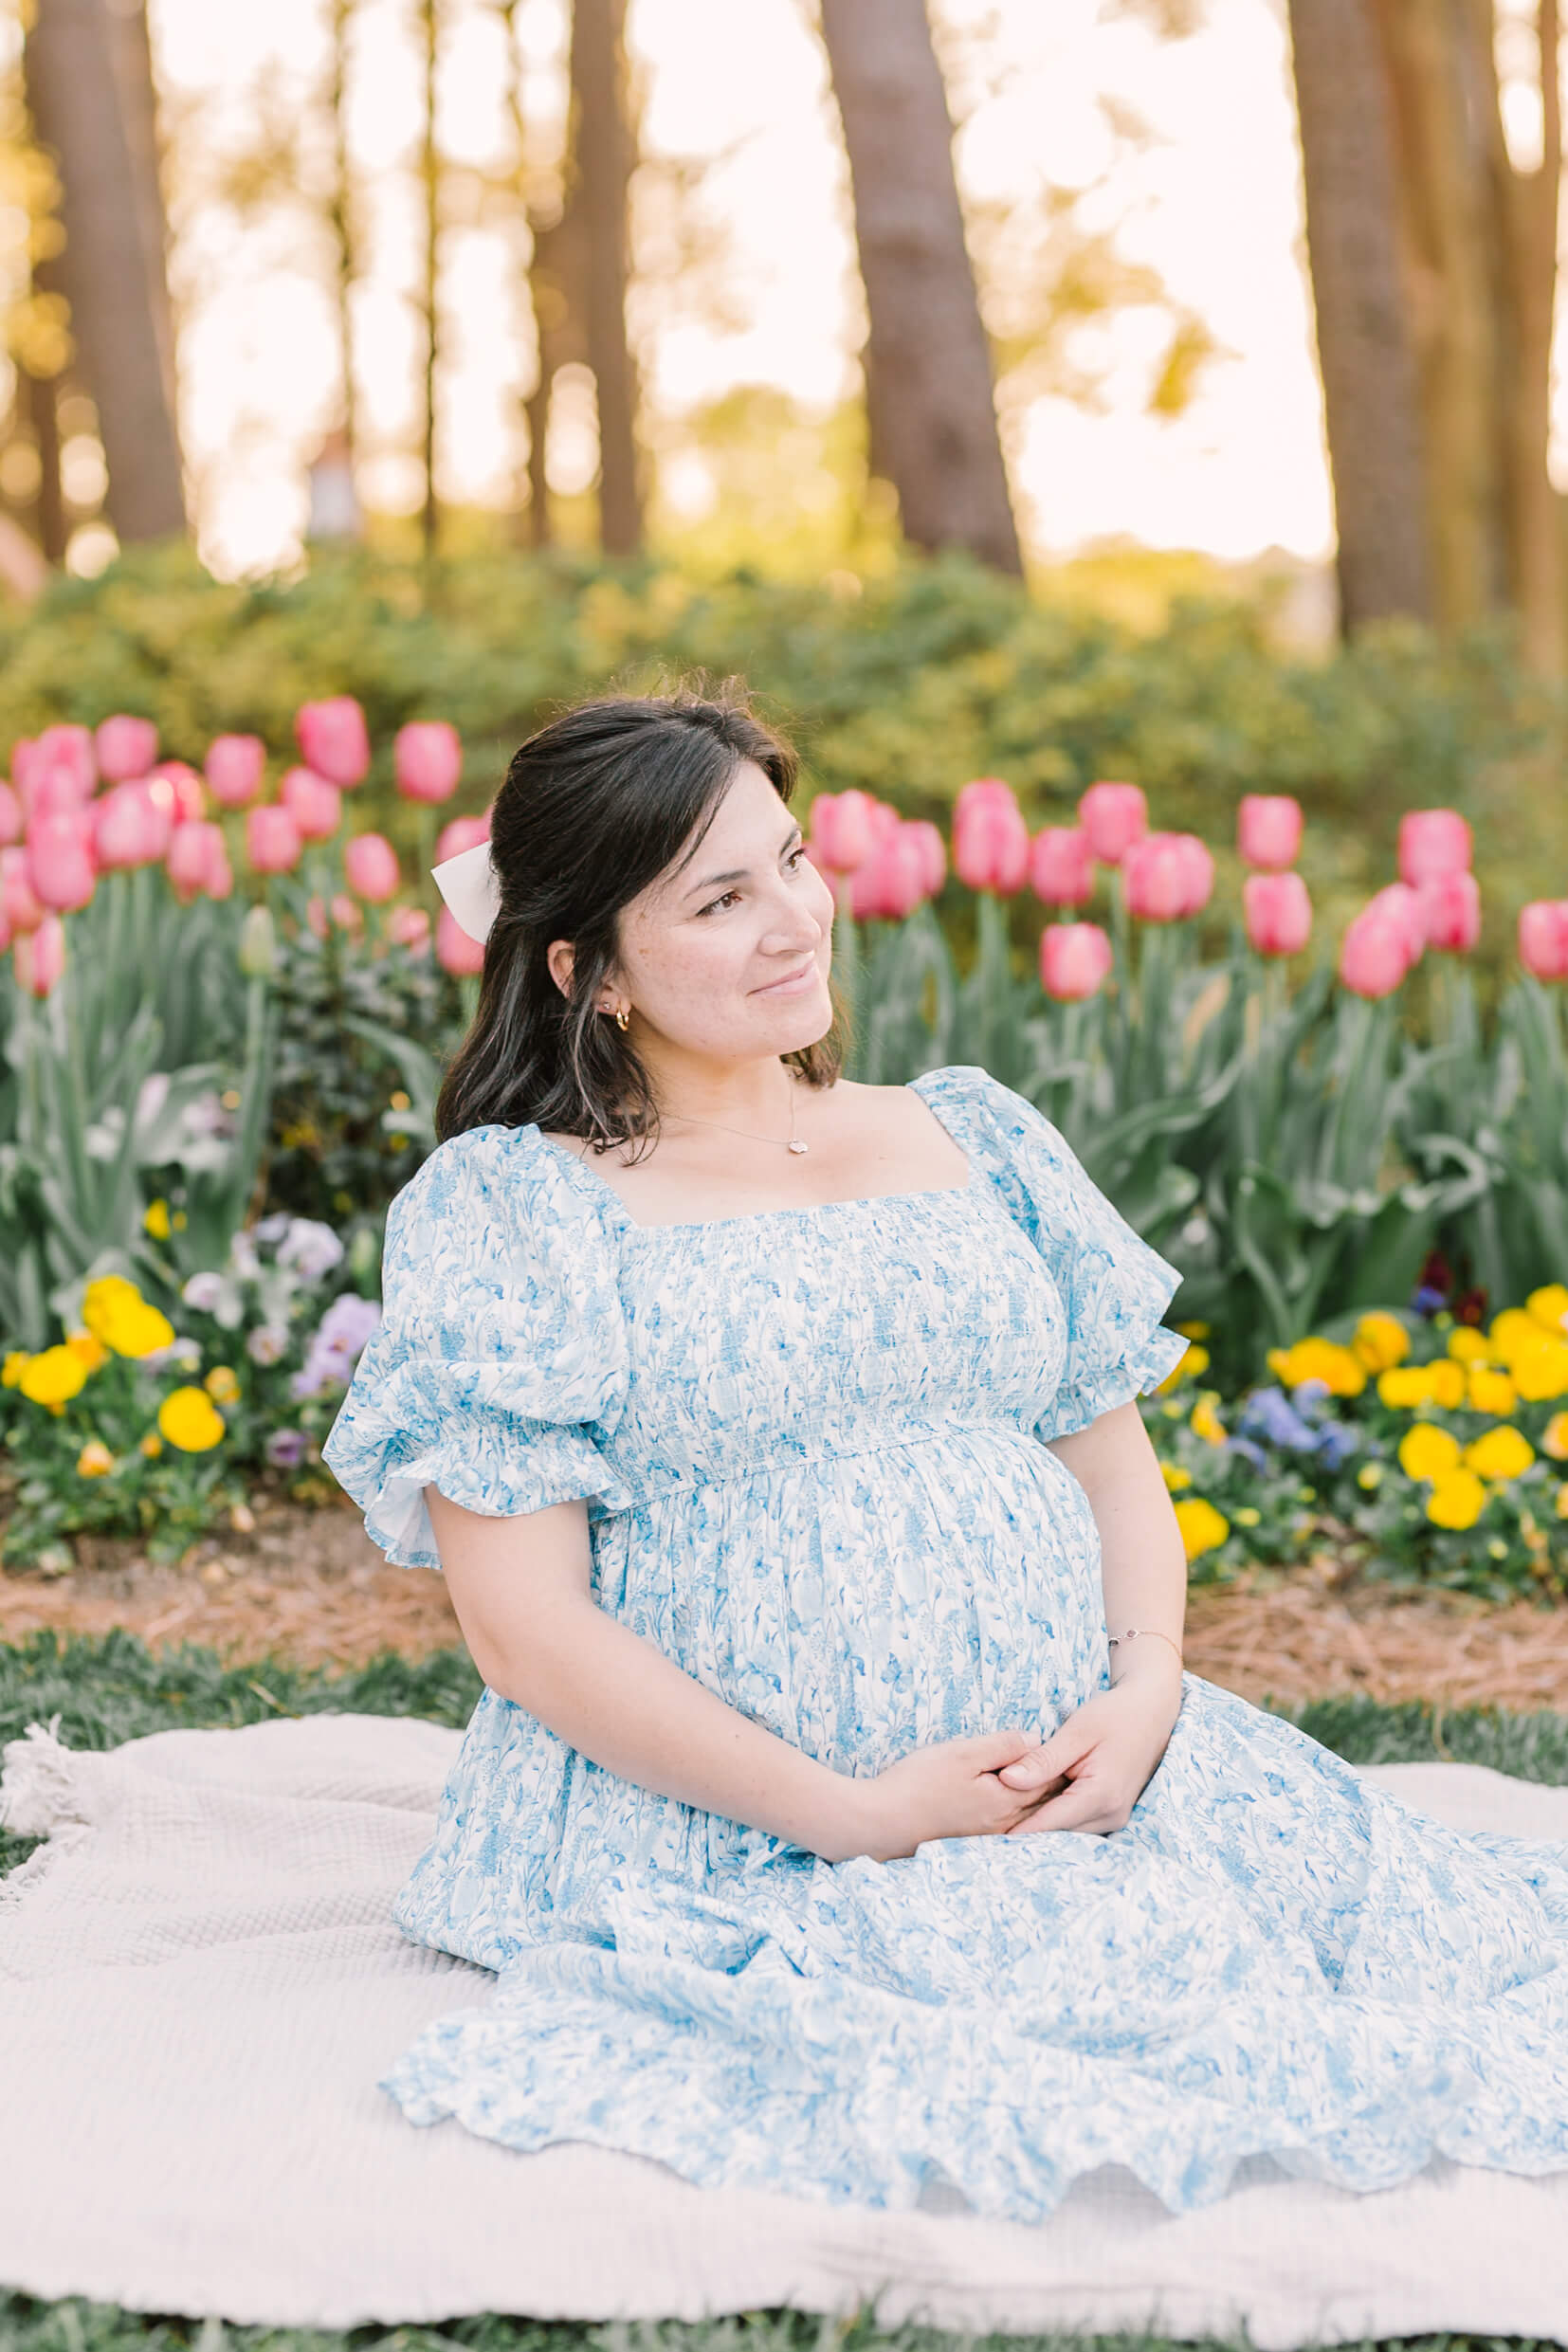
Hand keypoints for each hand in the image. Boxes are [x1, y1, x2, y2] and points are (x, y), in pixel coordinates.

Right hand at [853, 1728, 1065, 1861]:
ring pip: (1028, 1820)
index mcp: (1005, 1801)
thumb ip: (1003, 1746)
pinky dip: (1022, 1819)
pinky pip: (1009, 1830)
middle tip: (1081, 1768)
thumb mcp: (962, 1753)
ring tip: (1060, 1790)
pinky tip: (1020, 1812)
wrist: (878, 1823)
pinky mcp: (969, 1842)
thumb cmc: (917, 1782)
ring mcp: (986, 1838)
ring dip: (1044, 1805)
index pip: (1049, 1781)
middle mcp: (1002, 1826)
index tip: (1081, 1751)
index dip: (1065, 1765)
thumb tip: (1037, 1741)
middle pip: (1043, 1804)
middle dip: (1061, 1787)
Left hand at [994, 1659, 1183, 1836]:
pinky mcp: (1112, 1814)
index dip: (1016, 1830)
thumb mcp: (1076, 1732)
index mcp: (1101, 1795)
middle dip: (1024, 1831)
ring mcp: (1115, 1818)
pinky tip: (1030, 1809)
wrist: (1151, 1712)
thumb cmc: (1114, 1716)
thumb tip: (1007, 1780)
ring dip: (1039, 1826)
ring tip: (1001, 1820)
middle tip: (985, 1828)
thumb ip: (1043, 1760)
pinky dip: (1054, 1819)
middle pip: (1058, 1834)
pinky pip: (1077, 1825)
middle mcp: (1112, 1814)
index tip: (985, 1835)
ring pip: (1067, 1833)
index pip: (1050, 1823)